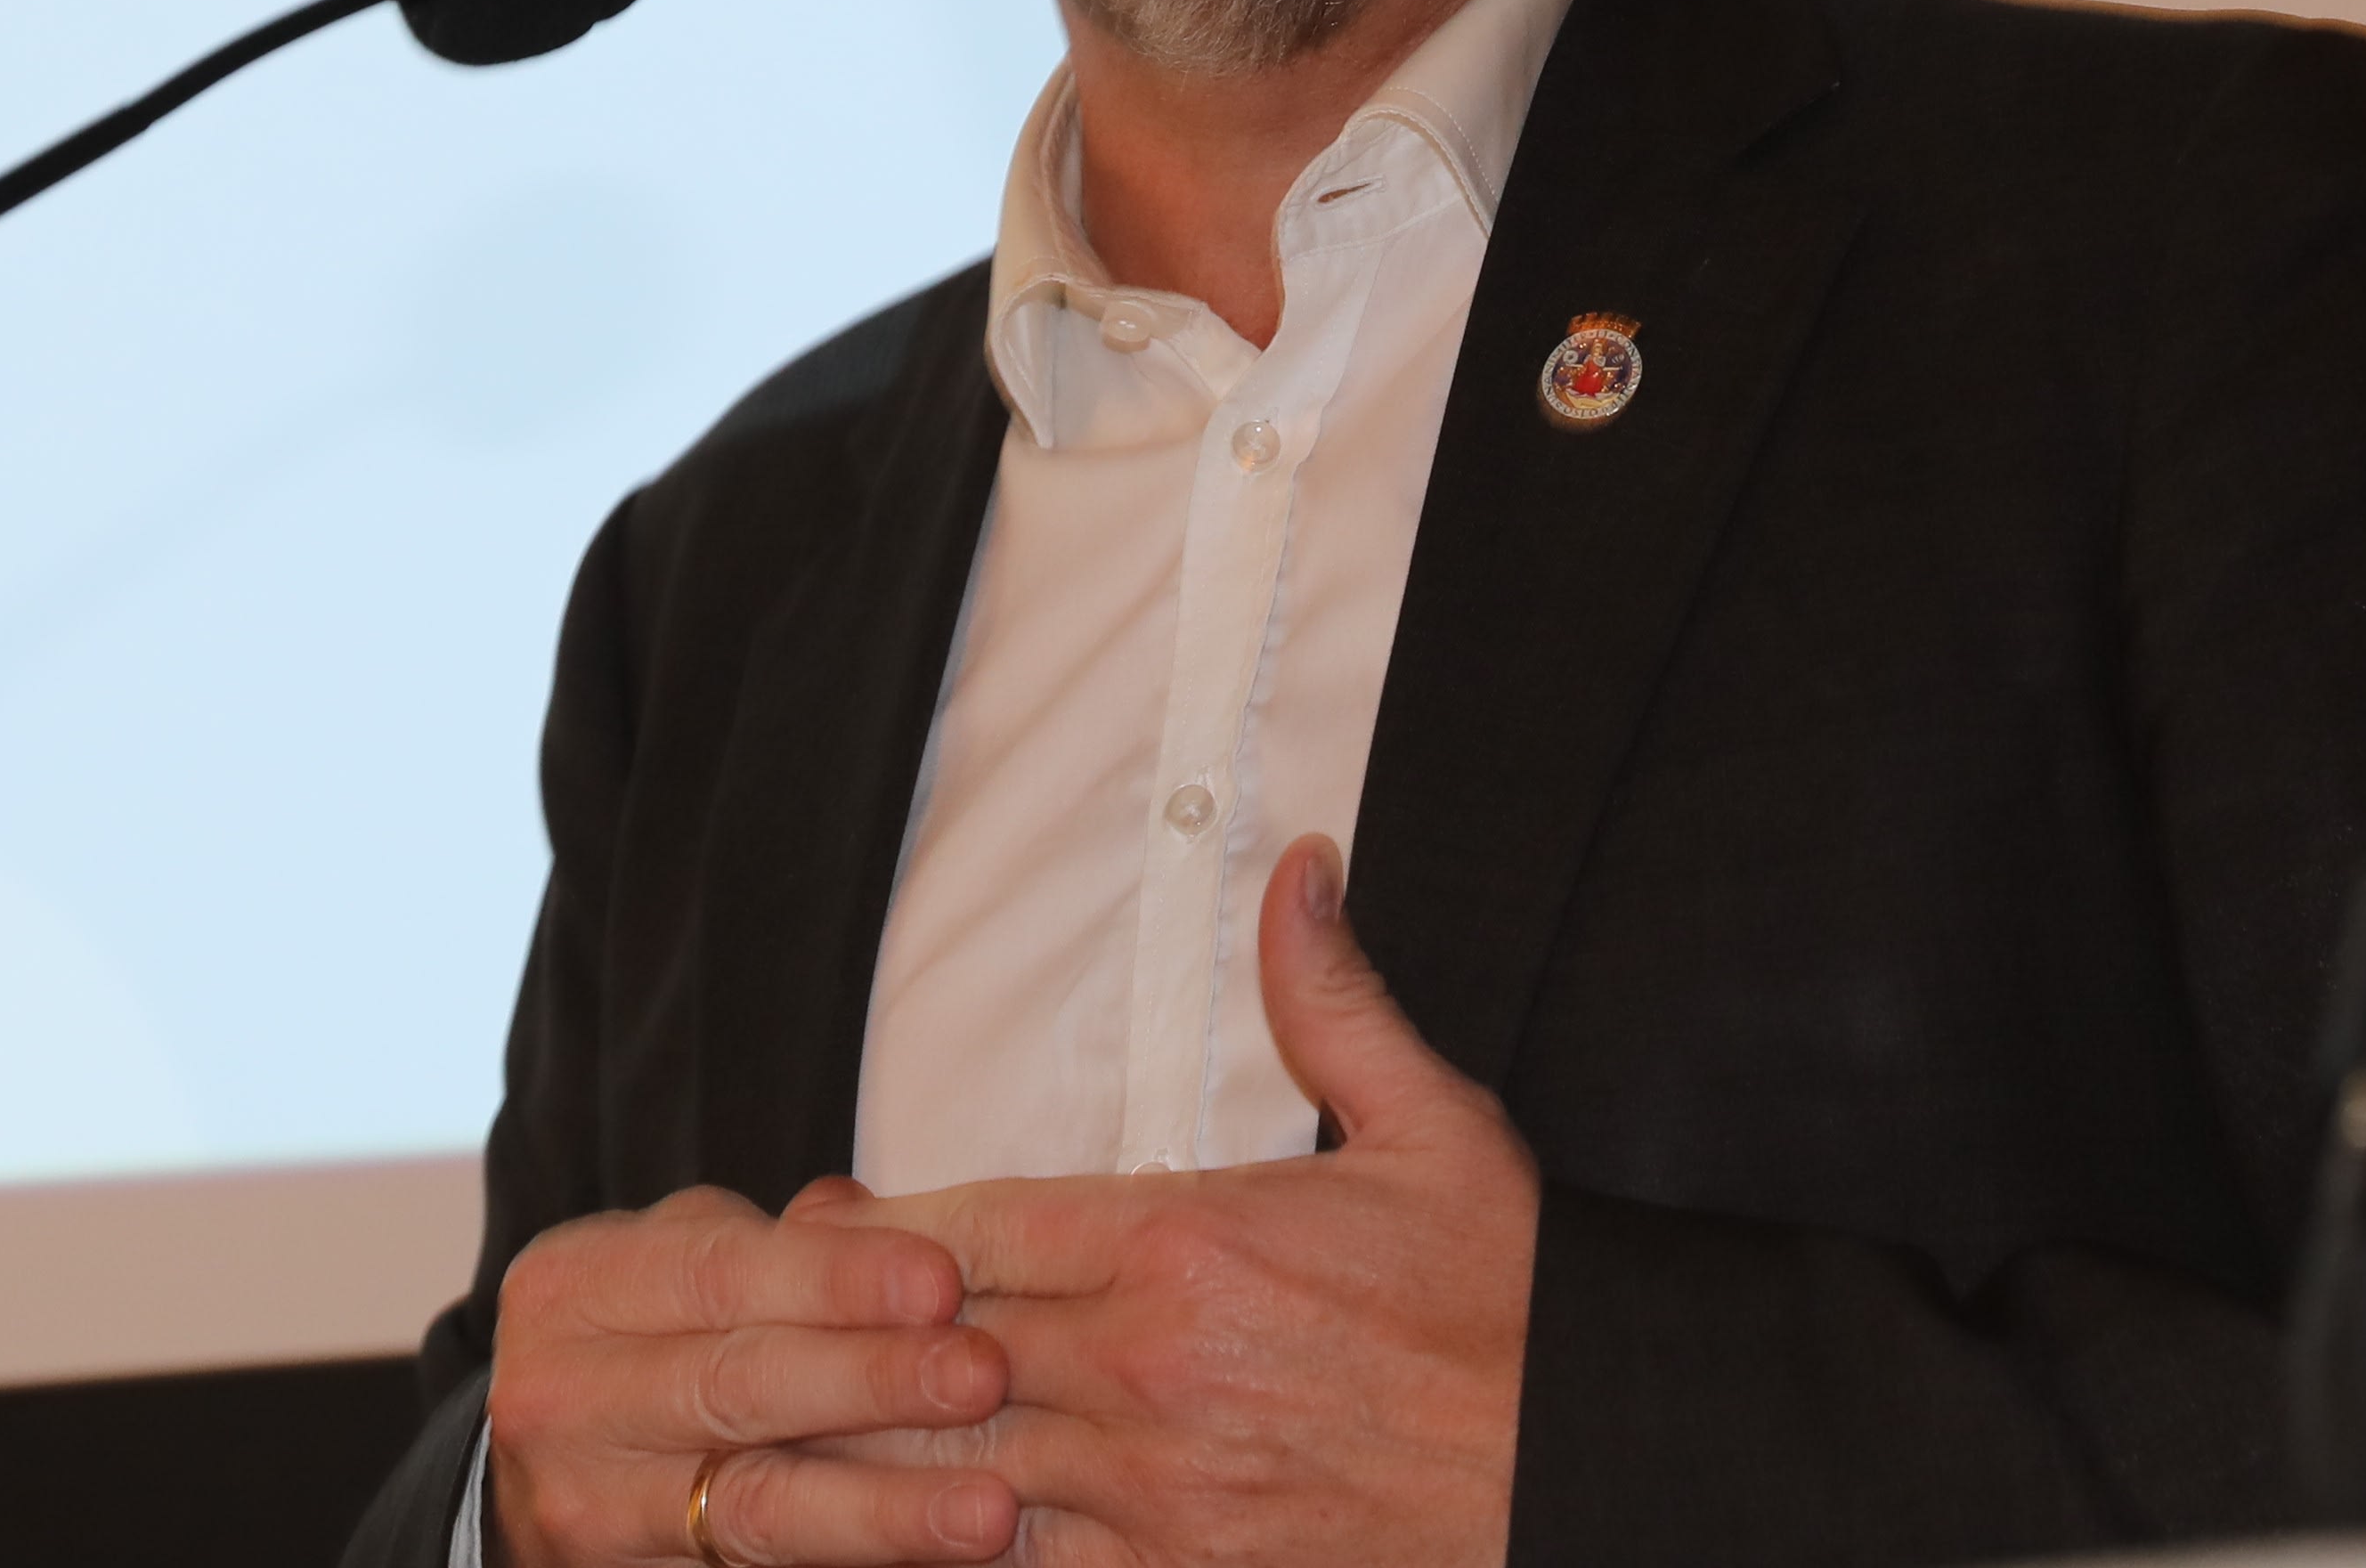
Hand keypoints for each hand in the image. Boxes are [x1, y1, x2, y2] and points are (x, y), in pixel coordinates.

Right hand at [486, 1184, 1016, 1567]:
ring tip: (986, 1508)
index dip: (835, 1278)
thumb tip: (871, 1213)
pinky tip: (931, 1557)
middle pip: (734, 1388)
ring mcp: (588, 1506)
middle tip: (982, 1375)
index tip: (943, 1279)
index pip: (717, 1272)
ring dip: (880, 1508)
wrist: (551, 1460)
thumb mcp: (680, 1262)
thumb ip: (775, 1243)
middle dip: (869, 1381)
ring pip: (753, 1508)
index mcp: (573, 1288)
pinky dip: (853, 1562)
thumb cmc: (647, 1333)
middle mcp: (562, 1399)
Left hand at [849, 840, 1532, 1567]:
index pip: (975, 1222)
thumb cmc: (1512, 1307)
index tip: (817, 1222)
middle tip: (778, 1331)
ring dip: (888, 1452)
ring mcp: (1156, 1490)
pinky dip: (971, 1552)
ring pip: (957, 1467)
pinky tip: (921, 1537)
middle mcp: (1146, 1365)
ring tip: (812, 1437)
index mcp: (1185, 1240)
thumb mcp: (1435, 1131)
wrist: (1586, 1471)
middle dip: (854, 1339)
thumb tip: (1297, 866)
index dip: (875, 1227)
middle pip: (938, 1343)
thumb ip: (1332, 1001)